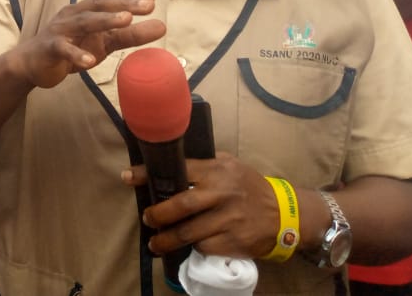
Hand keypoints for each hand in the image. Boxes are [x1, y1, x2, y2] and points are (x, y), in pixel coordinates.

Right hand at [11, 0, 164, 88]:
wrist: (32, 63)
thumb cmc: (71, 48)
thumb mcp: (104, 42)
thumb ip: (130, 35)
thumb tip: (162, 26)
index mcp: (86, 10)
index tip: (151, 1)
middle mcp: (73, 14)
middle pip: (99, 4)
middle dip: (124, 3)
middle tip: (148, 6)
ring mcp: (60, 30)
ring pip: (83, 22)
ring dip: (105, 20)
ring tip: (126, 20)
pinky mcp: (50, 48)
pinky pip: (63, 49)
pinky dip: (77, 55)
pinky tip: (91, 62)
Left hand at [124, 152, 279, 258]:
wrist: (284, 213)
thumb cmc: (250, 186)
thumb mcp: (230, 166)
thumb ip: (205, 165)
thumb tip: (171, 163)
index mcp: (217, 171)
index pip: (178, 170)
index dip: (150, 174)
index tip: (128, 176)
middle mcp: (221, 194)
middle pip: (180, 205)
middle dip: (157, 214)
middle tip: (147, 219)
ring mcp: (228, 219)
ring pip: (188, 233)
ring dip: (167, 240)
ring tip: (155, 243)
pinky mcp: (234, 241)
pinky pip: (204, 247)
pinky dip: (192, 248)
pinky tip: (184, 248)